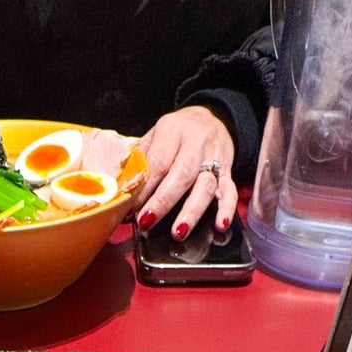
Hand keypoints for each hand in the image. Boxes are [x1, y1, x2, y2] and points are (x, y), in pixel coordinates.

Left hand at [131, 107, 236, 237]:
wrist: (212, 118)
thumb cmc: (177, 133)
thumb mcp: (154, 135)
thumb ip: (140, 159)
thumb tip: (122, 189)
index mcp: (173, 131)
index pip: (158, 161)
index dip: (144, 188)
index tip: (131, 208)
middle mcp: (196, 144)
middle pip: (182, 175)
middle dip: (163, 202)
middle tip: (146, 222)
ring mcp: (215, 158)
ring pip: (206, 186)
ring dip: (191, 212)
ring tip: (178, 232)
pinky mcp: (228, 172)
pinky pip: (230, 191)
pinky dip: (226, 209)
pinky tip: (220, 226)